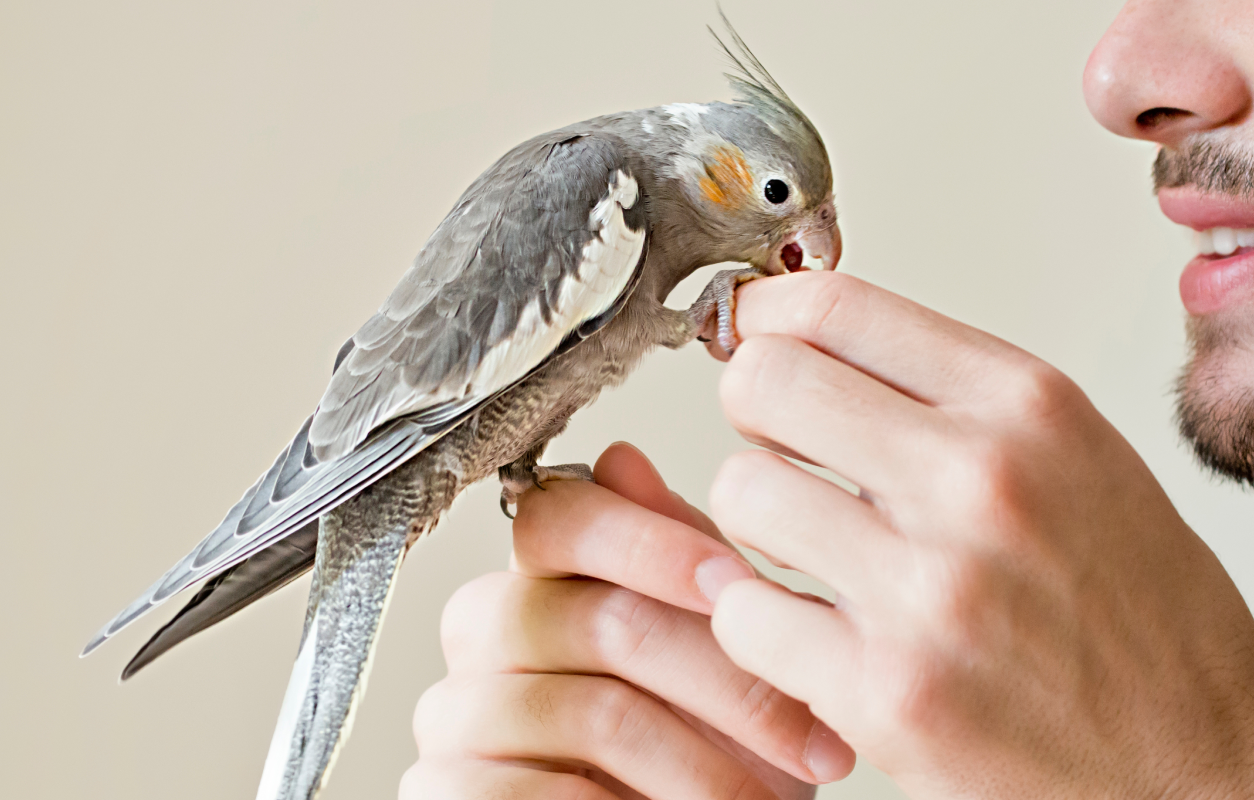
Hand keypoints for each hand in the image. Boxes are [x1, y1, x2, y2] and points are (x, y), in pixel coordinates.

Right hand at [402, 443, 854, 799]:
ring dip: (705, 765)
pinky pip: (546, 795)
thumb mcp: (720, 652)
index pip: (561, 517)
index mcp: (539, 577)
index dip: (654, 544)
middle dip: (727, 681)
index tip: (738, 587)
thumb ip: (682, 561)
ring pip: (596, 712)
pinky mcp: (444, 791)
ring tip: (772, 795)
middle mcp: (483, 632)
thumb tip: (622, 460)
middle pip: (599, 621)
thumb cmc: (708, 755)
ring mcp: (454, 714)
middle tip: (809, 733)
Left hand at [704, 272, 1253, 798]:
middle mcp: (979, 480)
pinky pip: (745, 617)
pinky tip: (814, 639)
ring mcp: (928, 588)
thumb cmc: (1157, 635)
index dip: (768, 320)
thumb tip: (830, 351)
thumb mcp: (1090, 467)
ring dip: (754, 529)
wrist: (1203, 780)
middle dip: (756, 417)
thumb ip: (967, 407)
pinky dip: (762, 630)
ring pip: (740, 494)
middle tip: (782, 457)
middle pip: (766, 382)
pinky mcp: (886, 693)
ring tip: (809, 560)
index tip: (753, 341)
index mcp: (1031, 409)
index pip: (836, 307)